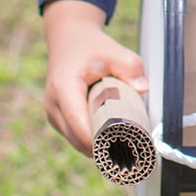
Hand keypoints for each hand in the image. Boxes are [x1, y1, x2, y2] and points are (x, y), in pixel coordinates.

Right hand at [42, 0, 147, 155]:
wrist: (69, 40)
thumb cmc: (91, 47)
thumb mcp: (113, 51)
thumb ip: (131, 67)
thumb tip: (143, 89)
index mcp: (63, 87)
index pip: (77, 120)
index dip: (94, 138)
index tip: (117, 148)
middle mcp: (53, 104)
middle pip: (76, 137)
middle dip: (101, 147)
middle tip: (129, 155)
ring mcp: (52, 114)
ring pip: (75, 140)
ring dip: (96, 146)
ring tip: (123, 150)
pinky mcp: (57, 119)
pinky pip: (74, 137)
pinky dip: (90, 141)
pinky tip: (111, 142)